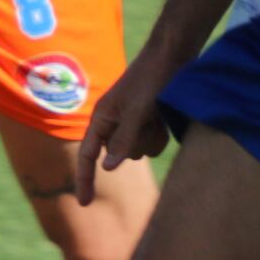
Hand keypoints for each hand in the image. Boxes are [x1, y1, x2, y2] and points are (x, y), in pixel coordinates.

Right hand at [75, 51, 177, 205]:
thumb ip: (123, 139)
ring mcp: (133, 123)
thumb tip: (108, 168)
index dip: (86, 180)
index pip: (88, 156)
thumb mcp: (137, 110)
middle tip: (149, 116)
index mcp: (102, 118)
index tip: (84, 204)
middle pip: (122, 156)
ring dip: (152, 137)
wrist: (175, 54)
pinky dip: (161, 134)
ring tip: (158, 113)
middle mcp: (115, 123)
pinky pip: (154, 144)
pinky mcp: (150, 122)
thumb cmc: (151, 78)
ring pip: (141, 152)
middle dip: (137, 142)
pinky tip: (166, 116)